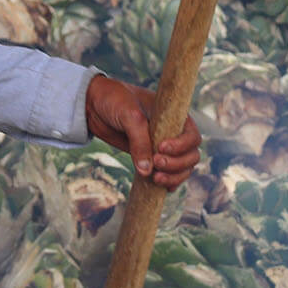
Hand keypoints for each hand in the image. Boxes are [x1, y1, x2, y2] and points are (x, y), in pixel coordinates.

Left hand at [84, 74, 201, 189]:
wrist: (94, 105)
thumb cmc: (115, 101)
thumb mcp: (129, 116)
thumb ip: (139, 141)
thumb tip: (147, 171)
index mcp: (174, 116)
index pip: (192, 136)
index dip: (181, 146)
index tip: (161, 148)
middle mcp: (174, 133)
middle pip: (191, 156)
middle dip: (177, 165)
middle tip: (156, 164)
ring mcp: (165, 147)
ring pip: (183, 168)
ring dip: (174, 177)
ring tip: (155, 178)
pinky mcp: (153, 158)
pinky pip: (169, 175)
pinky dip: (168, 183)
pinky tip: (159, 186)